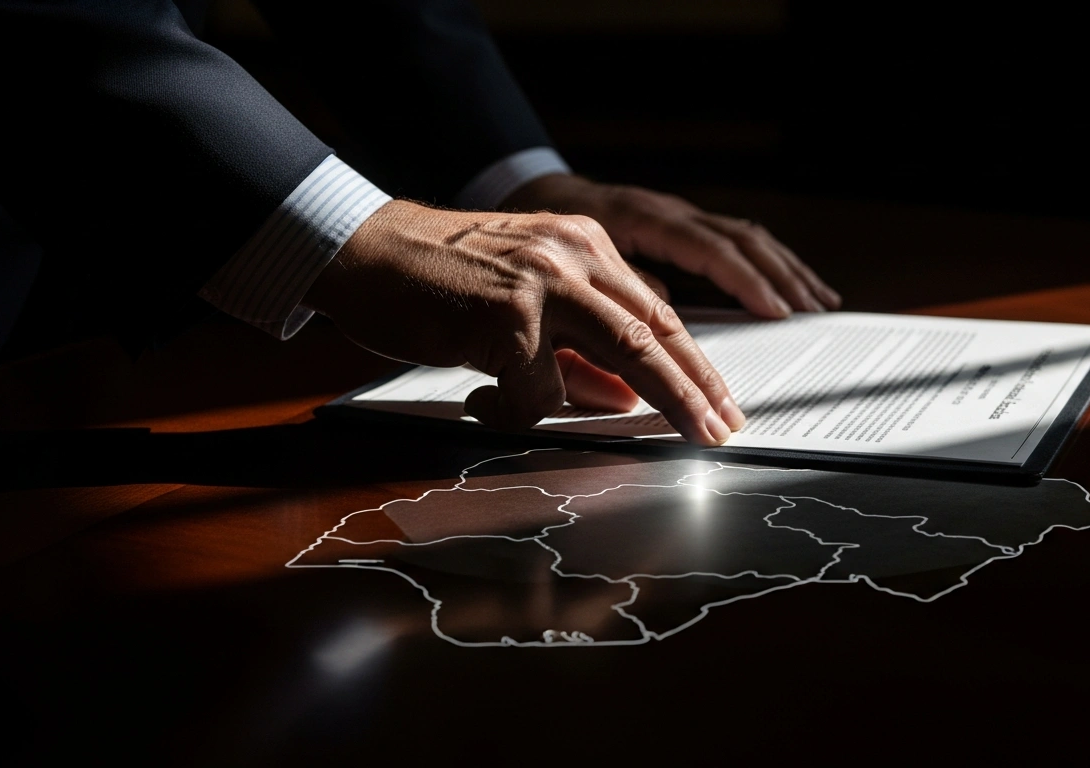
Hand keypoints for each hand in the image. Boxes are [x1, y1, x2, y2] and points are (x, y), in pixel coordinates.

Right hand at [302, 200, 744, 445]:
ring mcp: (542, 283)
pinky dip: (519, 412)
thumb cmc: (439, 280)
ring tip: (681, 439)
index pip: (657, 311)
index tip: (719, 402)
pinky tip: (484, 403)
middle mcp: (573, 255)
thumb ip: (575, 347)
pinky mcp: (505, 318)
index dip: (693, 363)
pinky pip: (538, 390)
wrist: (363, 249)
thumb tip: (625, 398)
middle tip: (726, 430)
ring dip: (661, 405)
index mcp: (584, 245)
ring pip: (623, 355)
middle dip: (698, 390)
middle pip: (655, 332)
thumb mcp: (522, 305)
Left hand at [501, 174, 840, 317]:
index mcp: (641, 218)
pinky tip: (789, 284)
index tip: (775, 312)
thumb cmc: (540, 239)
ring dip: (784, 269)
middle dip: (779, 279)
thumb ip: (603, 297)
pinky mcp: (679, 225)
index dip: (745, 281)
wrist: (524, 192)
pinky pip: (735, 239)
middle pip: (739, 240)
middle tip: (810, 316)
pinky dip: (768, 263)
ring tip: (819, 302)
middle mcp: (666, 211)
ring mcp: (676, 215)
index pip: (708, 249)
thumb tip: (651, 325)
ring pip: (745, 236)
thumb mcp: (562, 268)